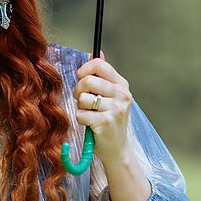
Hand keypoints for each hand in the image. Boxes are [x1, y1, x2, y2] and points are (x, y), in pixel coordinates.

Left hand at [73, 56, 150, 200]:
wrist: (117, 149)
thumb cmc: (110, 119)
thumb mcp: (111, 95)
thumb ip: (102, 74)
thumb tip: (95, 51)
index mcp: (122, 85)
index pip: (99, 64)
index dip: (84, 69)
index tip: (81, 78)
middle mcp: (122, 95)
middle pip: (87, 80)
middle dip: (78, 90)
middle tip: (83, 101)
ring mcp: (115, 109)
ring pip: (82, 98)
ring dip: (80, 107)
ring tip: (90, 114)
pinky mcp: (105, 123)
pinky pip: (80, 114)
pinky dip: (81, 120)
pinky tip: (91, 124)